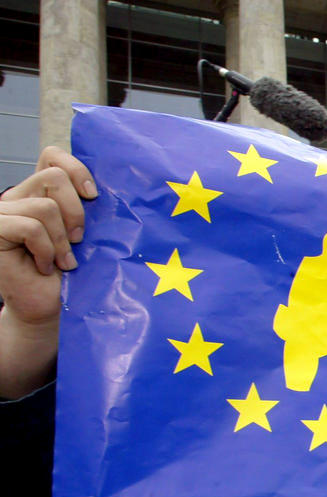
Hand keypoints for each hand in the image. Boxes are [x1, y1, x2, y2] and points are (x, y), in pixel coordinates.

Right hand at [1, 147, 95, 324]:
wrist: (47, 308)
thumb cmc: (70, 275)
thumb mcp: (84, 236)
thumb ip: (86, 209)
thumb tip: (113, 187)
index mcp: (40, 193)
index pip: (52, 156)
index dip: (76, 168)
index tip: (94, 196)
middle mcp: (18, 196)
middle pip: (54, 176)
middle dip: (76, 212)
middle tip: (78, 241)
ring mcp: (3, 212)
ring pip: (44, 206)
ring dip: (61, 239)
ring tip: (63, 261)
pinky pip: (30, 226)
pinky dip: (46, 249)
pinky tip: (45, 266)